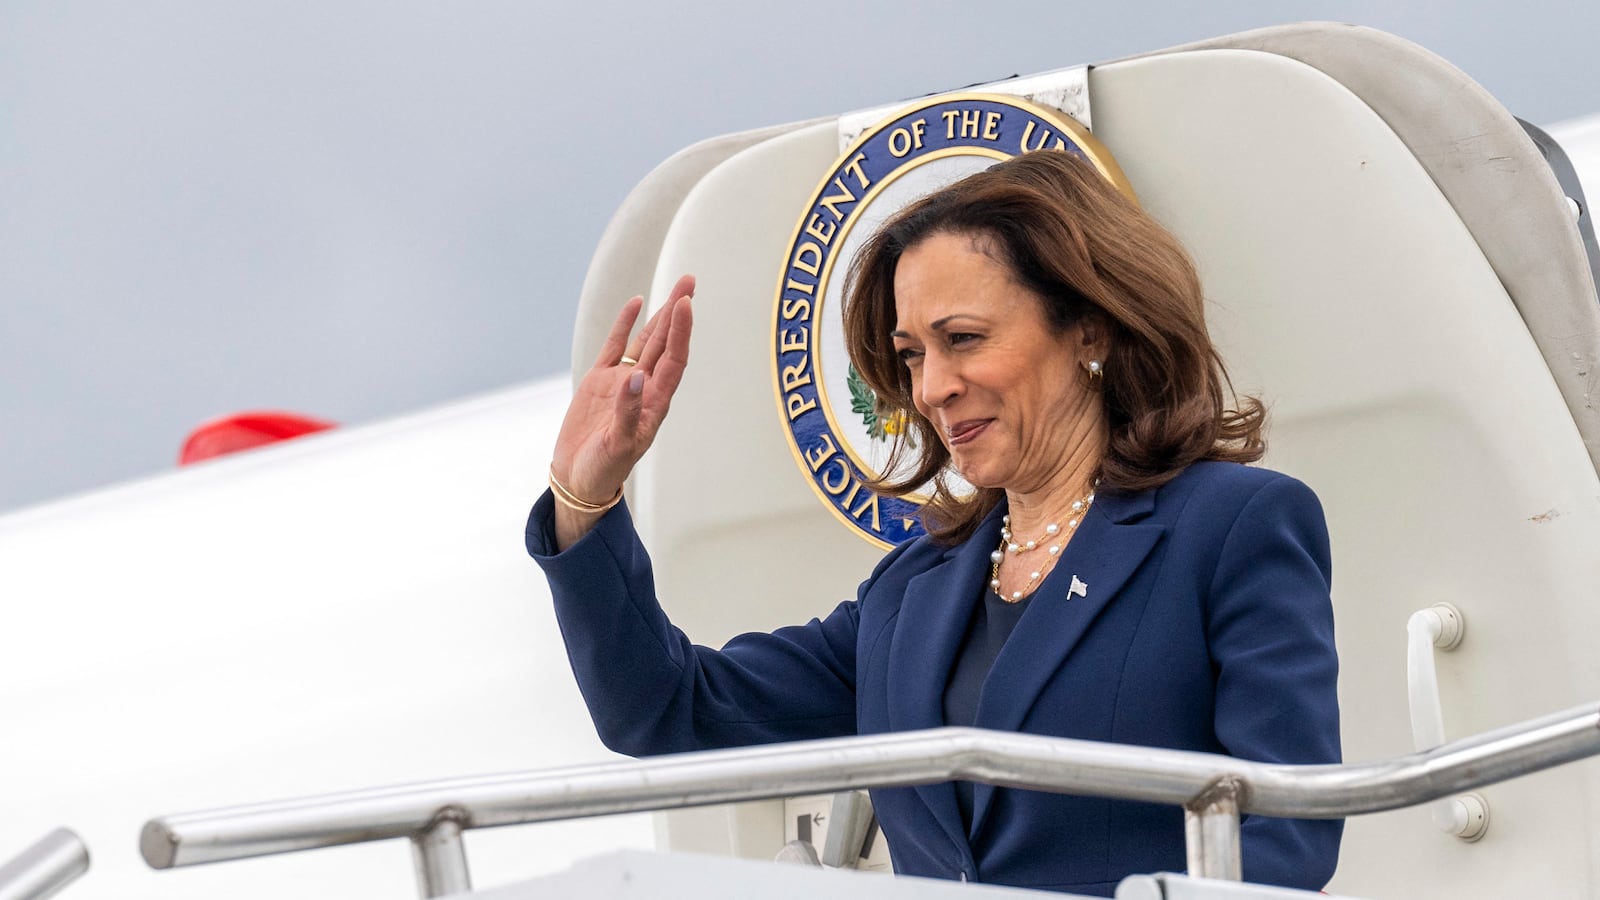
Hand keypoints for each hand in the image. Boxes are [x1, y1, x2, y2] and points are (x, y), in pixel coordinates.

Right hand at [549, 274, 693, 546]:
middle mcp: (644, 388)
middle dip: (678, 312)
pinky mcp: (599, 382)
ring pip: (645, 340)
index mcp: (655, 403)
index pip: (673, 359)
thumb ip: (627, 412)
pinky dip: (624, 325)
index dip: (681, 332)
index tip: (685, 304)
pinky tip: (636, 304)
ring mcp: (622, 382)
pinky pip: (615, 346)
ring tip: (675, 288)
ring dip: (659, 315)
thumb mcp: (618, 445)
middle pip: (665, 343)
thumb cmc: (604, 470)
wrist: (579, 480)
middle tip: (689, 279)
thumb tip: (635, 377)